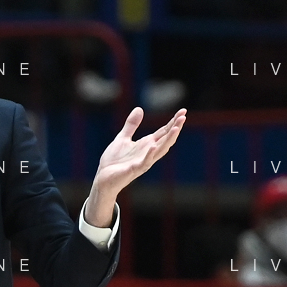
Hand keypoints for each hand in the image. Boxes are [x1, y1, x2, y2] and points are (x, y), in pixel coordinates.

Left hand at [85, 106, 185, 225]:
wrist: (103, 178)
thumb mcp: (122, 138)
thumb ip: (131, 125)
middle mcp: (148, 153)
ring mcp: (142, 162)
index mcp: (146, 145)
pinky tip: (154, 146)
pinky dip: (150, 155)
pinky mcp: (133, 170)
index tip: (183, 111)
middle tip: (183, 116)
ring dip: (169, 140)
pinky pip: (144, 162)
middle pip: (166, 140)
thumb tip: (139, 109)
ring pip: (160, 151)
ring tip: (177, 128)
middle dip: (175, 128)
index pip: (164, 132)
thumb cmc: (114, 161)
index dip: (173, 121)